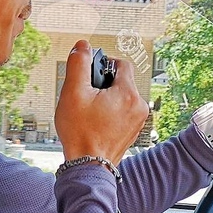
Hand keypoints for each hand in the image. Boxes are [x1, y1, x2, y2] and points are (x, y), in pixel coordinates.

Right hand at [54, 40, 148, 164]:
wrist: (88, 166)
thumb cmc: (81, 133)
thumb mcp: (73, 93)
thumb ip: (78, 65)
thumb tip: (82, 46)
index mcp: (128, 94)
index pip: (121, 64)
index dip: (103, 64)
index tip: (90, 74)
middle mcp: (139, 106)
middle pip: (121, 81)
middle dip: (103, 84)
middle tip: (86, 96)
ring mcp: (138, 120)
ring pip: (122, 97)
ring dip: (106, 98)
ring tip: (90, 111)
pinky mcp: (133, 131)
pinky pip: (123, 112)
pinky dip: (111, 112)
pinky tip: (96, 122)